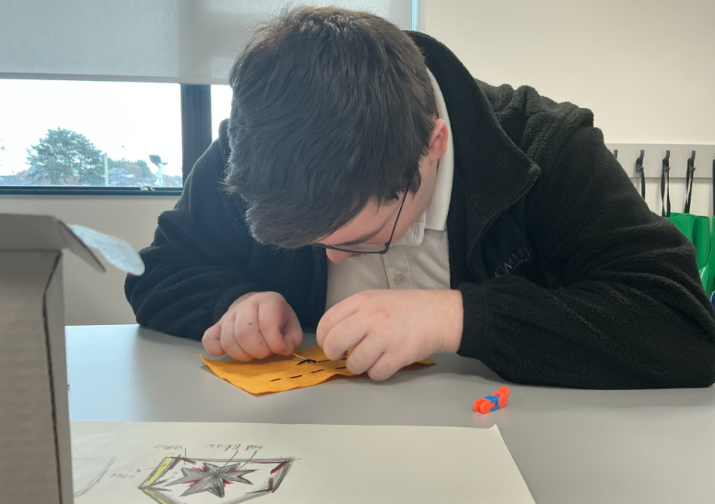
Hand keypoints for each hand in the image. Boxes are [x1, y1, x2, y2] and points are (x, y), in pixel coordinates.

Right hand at [202, 291, 302, 360]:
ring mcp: (229, 315)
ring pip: (228, 339)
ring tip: (252, 354)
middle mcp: (246, 305)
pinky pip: (209, 339)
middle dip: (257, 351)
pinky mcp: (216, 326)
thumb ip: (292, 340)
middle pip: (244, 333)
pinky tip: (227, 353)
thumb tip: (283, 350)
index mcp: (268, 301)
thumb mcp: (292, 326)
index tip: (281, 350)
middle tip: (265, 354)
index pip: (267, 325)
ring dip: (242, 355)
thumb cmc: (277, 319)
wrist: (257, 305)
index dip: (275, 344)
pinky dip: (216, 350)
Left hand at [316, 289, 462, 380]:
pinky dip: (376, 373)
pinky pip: (375, 373)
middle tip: (342, 356)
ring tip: (368, 360)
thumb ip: (353, 312)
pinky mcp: (399, 354)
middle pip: (334, 343)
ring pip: (354, 363)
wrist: (438, 314)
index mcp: (362, 301)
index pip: (327, 322)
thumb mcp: (375, 298)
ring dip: (357, 366)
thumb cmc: (406, 308)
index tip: (328, 344)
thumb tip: (331, 335)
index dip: (323, 338)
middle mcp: (371, 317)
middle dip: (333, 354)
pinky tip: (383, 363)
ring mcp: (385, 336)